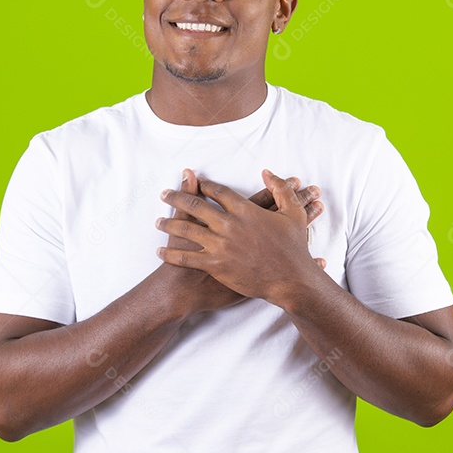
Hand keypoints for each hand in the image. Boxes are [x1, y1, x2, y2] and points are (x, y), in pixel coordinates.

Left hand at [155, 170, 326, 305]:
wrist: (291, 279)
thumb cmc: (294, 248)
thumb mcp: (293, 213)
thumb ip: (282, 189)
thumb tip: (268, 172)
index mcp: (244, 210)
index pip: (217, 191)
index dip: (203, 185)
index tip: (195, 183)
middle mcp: (228, 225)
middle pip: (194, 206)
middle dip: (176, 198)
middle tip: (164, 194)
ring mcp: (220, 245)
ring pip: (186, 231)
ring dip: (168, 225)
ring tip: (158, 222)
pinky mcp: (215, 265)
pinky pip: (186, 258)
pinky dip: (170, 254)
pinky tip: (161, 251)